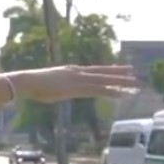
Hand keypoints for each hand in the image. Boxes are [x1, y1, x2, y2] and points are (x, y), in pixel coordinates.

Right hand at [9, 65, 138, 102]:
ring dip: (121, 83)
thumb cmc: (34, 85)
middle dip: (119, 73)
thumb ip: (58, 87)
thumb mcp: (49, 85)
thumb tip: (56, 91)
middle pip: (104, 73)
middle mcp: (78, 73)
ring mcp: (79, 79)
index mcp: (72, 71)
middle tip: (134, 73)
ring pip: (105, 80)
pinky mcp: (77, 88)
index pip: (95, 70)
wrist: (28, 80)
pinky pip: (98, 90)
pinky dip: (111, 92)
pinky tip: (122, 94)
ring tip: (135, 84)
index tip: (119, 69)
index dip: (108, 70)